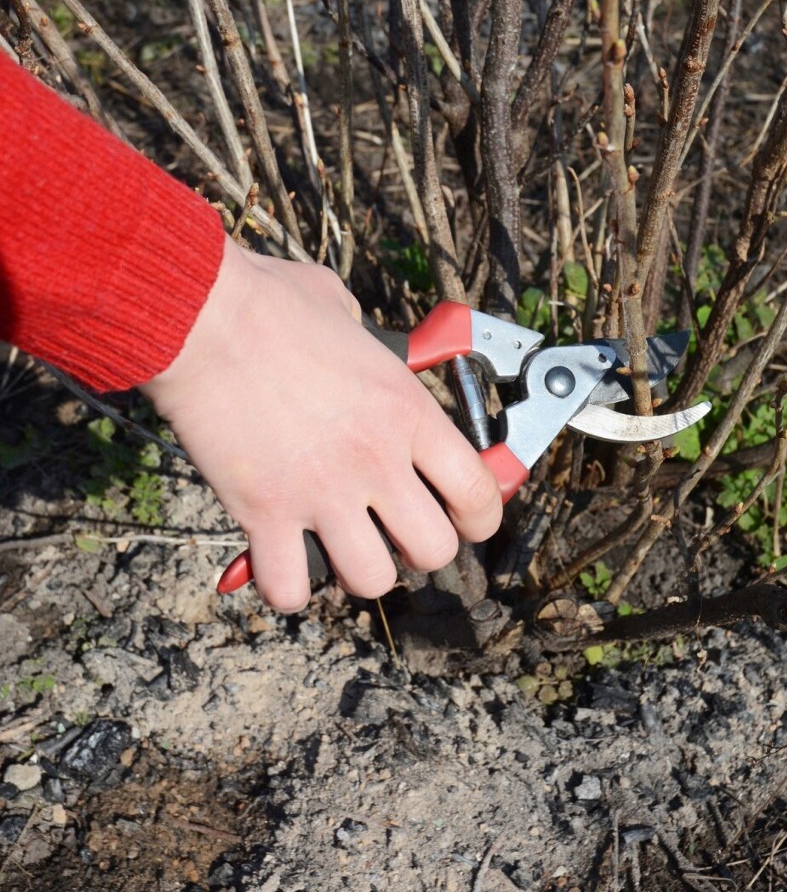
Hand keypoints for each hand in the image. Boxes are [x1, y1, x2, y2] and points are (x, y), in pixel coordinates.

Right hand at [141, 239, 502, 610]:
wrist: (202, 318)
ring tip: (337, 545)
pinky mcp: (264, 513)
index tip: (465, 518)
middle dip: (417, 549)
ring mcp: (321, 493)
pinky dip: (287, 587)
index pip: (478, 492)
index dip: (479, 517)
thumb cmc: (269, 303)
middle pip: (434, 550)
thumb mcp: (345, 311)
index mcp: (406, 411)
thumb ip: (369, 344)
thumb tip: (360, 342)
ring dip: (357, 570)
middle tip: (392, 529)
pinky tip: (280, 561)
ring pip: (371, 580)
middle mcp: (374, 460)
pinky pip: (290, 588)